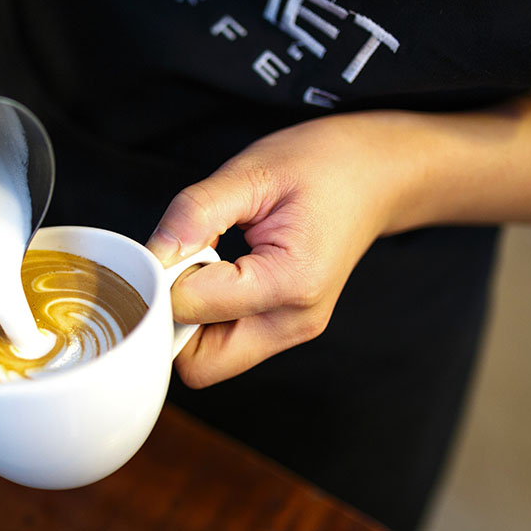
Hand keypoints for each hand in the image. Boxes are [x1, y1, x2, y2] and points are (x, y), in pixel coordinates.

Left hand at [146, 112, 414, 387]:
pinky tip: (216, 274)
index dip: (164, 275)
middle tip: (182, 262)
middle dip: (170, 318)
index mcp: (290, 282)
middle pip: (198, 364)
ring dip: (187, 319)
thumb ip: (196, 213)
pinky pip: (223, 345)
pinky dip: (205, 317)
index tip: (173, 241)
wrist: (377, 175)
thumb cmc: (324, 166)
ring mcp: (291, 332)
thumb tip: (153, 254)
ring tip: (207, 262)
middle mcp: (294, 322)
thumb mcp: (253, 171)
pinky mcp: (282, 329)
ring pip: (208, 362)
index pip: (190, 308)